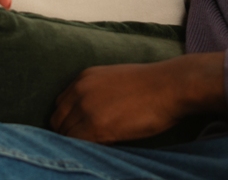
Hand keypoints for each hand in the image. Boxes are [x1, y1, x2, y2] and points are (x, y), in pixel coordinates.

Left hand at [50, 53, 225, 143]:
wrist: (169, 86)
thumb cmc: (151, 84)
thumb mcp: (115, 79)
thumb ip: (96, 92)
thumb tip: (89, 114)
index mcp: (83, 78)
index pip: (60, 105)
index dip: (68, 120)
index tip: (77, 130)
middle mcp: (79, 91)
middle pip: (58, 120)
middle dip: (67, 132)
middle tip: (84, 143)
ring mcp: (86, 109)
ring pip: (66, 134)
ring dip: (76, 143)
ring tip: (93, 147)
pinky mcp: (97, 127)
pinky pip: (78, 144)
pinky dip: (84, 150)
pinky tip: (99, 150)